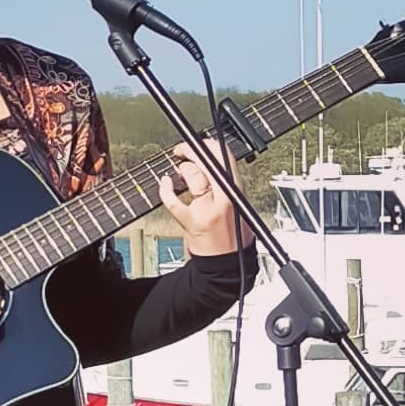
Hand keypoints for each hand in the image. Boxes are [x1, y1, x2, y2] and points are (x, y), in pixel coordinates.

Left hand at [157, 141, 240, 257]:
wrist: (229, 264)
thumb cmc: (234, 235)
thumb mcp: (239, 204)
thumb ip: (226, 183)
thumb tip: (209, 159)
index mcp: (236, 192)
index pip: (224, 157)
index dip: (208, 144)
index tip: (199, 142)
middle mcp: (223, 198)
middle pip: (205, 163)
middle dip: (189, 151)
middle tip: (181, 150)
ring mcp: (206, 210)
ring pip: (191, 177)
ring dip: (182, 170)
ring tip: (180, 172)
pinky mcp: (191, 222)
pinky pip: (173, 201)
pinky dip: (166, 189)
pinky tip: (165, 183)